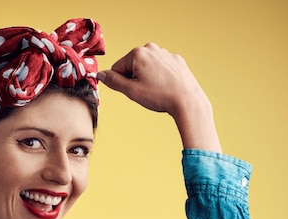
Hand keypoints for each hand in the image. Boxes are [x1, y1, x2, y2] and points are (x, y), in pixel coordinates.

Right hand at [98, 43, 221, 151]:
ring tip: (158, 90)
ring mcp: (165, 53)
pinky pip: (161, 69)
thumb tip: (100, 75)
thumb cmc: (160, 96)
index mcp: (137, 53)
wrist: (187, 100)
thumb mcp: (131, 91)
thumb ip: (113, 81)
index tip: (134, 90)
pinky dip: (161, 77)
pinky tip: (167, 87)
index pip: (117, 68)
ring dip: (148, 78)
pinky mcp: (176, 60)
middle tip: (147, 91)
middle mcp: (151, 48)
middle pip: (132, 66)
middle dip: (135, 79)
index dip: (122, 82)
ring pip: (147, 68)